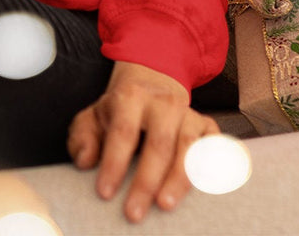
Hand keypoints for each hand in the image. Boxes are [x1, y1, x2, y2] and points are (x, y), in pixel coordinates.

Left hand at [66, 60, 218, 221]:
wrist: (151, 85)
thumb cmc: (119, 112)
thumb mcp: (93, 117)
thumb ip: (82, 137)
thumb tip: (84, 161)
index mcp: (131, 97)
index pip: (122, 133)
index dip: (113, 163)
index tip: (104, 192)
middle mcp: (163, 103)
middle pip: (158, 143)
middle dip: (146, 181)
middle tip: (134, 212)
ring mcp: (189, 113)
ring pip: (189, 147)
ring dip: (179, 179)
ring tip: (165, 205)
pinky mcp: (208, 126)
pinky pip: (216, 147)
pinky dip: (214, 167)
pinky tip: (205, 190)